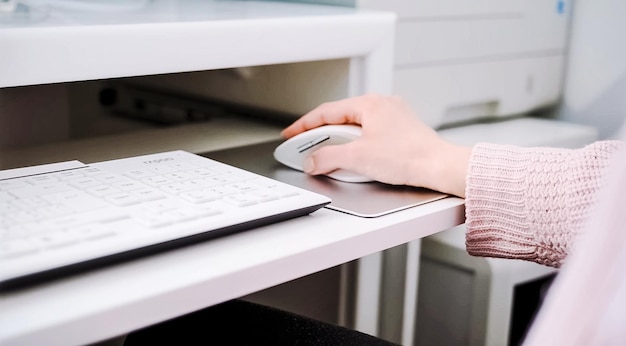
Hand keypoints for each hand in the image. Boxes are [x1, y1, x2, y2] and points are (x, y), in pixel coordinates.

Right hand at [281, 94, 470, 196]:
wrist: (439, 167)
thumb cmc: (408, 157)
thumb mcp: (357, 158)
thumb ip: (328, 158)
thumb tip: (313, 161)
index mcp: (370, 104)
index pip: (326, 112)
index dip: (304, 125)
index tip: (291, 134)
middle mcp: (382, 105)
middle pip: (340, 118)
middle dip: (321, 135)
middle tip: (306, 148)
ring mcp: (394, 117)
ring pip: (356, 127)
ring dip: (339, 141)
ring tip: (329, 157)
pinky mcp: (401, 131)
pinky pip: (370, 134)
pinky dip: (356, 145)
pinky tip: (354, 159)